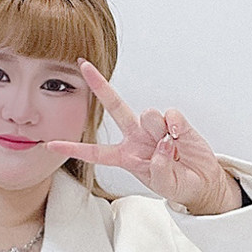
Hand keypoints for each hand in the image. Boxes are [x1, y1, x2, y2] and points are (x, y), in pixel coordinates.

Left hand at [44, 59, 242, 214]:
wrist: (202, 181)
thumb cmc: (178, 184)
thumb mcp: (164, 186)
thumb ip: (158, 168)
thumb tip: (161, 143)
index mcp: (125, 156)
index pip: (95, 152)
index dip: (73, 149)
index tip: (49, 144)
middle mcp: (135, 137)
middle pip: (114, 106)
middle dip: (100, 85)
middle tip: (83, 65)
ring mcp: (154, 127)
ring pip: (147, 114)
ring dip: (159, 132)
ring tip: (172, 150)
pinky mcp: (174, 121)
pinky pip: (169, 114)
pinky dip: (175, 126)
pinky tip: (179, 138)